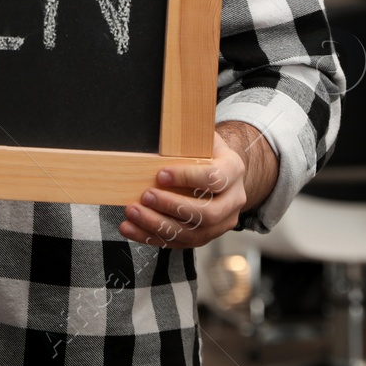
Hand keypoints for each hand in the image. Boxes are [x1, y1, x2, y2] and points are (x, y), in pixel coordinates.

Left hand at [120, 130, 253, 249]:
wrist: (221, 172)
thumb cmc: (206, 152)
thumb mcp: (202, 137)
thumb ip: (188, 135)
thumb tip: (164, 122)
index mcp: (234, 171)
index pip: (214, 179)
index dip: (186, 177)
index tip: (160, 174)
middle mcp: (233, 201)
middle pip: (208, 213)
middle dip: (172, 206)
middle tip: (146, 195)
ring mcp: (221, 223)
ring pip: (192, 234)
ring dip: (157, 225)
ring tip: (133, 212)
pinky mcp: (205, 237)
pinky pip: (179, 243)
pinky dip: (151, 237)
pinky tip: (131, 228)